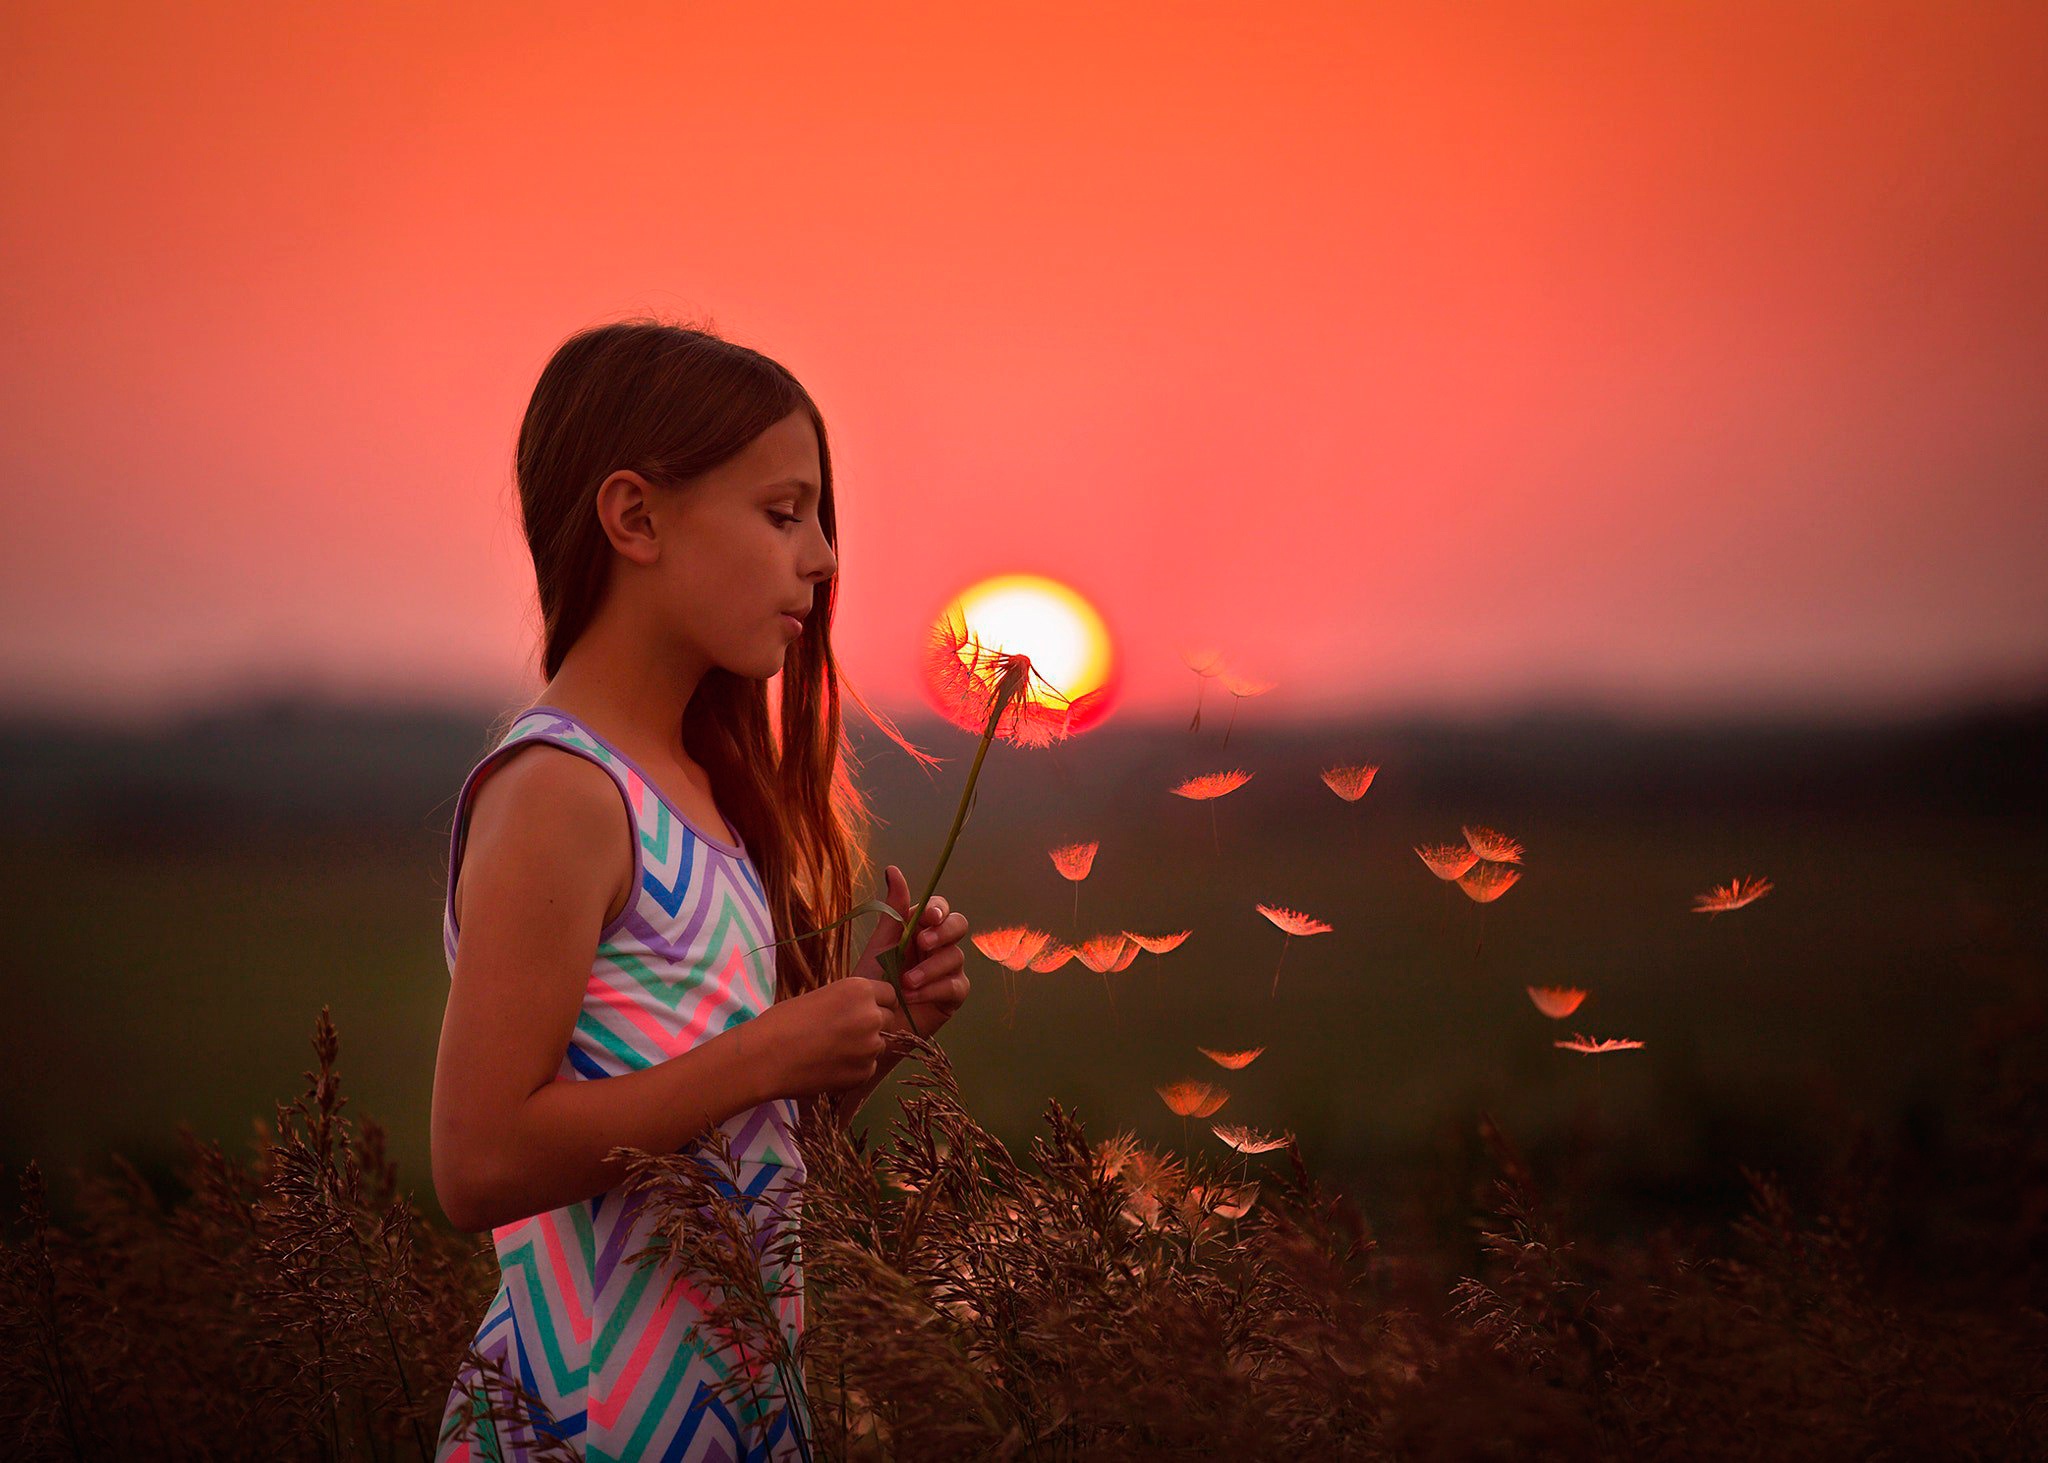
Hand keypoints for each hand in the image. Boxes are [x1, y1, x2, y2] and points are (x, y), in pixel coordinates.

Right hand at [747, 971, 896, 1096]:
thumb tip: (862, 1011)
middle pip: (888, 1020)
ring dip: (863, 1049)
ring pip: (877, 1046)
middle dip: (872, 1025)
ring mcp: (870, 1048)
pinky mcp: (863, 1074)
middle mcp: (872, 1016)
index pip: (890, 995)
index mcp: (860, 990)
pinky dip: (853, 1069)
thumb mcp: (821, 997)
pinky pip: (867, 1069)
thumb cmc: (783, 1021)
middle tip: (846, 1033)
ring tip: (831, 1052)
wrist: (765, 1057)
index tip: (867, 1010)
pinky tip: (828, 1068)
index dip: (878, 1003)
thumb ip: (848, 1003)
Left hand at [848, 864, 972, 1038]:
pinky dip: (933, 989)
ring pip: (955, 956)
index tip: (927, 917)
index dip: (938, 910)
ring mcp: (949, 969)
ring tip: (905, 982)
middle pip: (959, 925)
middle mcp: (939, 946)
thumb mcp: (880, 944)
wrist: (870, 1022)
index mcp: (921, 929)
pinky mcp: (954, 995)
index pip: (940, 909)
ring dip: (929, 968)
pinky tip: (912, 996)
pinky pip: (955, 984)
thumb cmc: (873, 982)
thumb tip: (893, 868)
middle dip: (943, 932)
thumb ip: (893, 910)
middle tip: (923, 943)